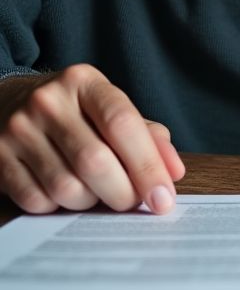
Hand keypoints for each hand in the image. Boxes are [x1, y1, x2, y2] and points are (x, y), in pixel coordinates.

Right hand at [0, 65, 184, 213]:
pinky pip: (36, 201)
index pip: (123, 124)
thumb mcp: (110, 109)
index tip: (163, 198)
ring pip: (66, 187)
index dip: (147, 166)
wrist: (8, 101)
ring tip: (97, 192)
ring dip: (91, 202)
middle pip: (95, 161)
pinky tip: (65, 193)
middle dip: (123, 192)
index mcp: (84, 82)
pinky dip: (59, 207)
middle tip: (133, 202)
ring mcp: (18, 129)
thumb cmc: (75, 111)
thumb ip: (146, 136)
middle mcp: (48, 101)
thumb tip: (173, 172)